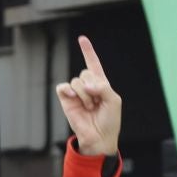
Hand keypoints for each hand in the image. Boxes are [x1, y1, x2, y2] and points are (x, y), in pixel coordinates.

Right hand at [54, 36, 121, 157]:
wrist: (99, 137)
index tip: (82, 39)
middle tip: (96, 102)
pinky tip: (73, 97)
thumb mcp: (114, 100)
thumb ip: (103, 87)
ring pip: (76, 81)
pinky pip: (62, 87)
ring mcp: (76, 94)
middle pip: (85, 72)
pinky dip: (68, 90)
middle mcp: (87, 87)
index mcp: (100, 84)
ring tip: (89, 107)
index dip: (87, 51)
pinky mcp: (66, 101)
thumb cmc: (109, 120)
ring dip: (84, 94)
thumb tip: (85, 86)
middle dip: (92, 86)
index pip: (93, 63)